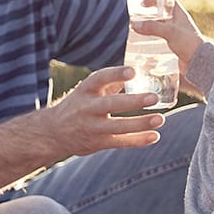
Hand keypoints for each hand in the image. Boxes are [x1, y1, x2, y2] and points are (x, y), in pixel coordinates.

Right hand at [44, 66, 165, 156]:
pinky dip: (138, 140)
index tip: (133, 71)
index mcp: (85, 90)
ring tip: (160, 119)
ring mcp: (92, 127)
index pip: (99, 79)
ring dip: (140, 123)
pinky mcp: (98, 143)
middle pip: (111, 104)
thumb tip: (140, 70)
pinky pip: (120, 142)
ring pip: (118, 126)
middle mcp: (87, 108)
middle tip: (154, 98)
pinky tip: (154, 136)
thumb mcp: (88, 91)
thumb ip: (112, 82)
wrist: (53, 133)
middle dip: (133, 101)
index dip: (116, 74)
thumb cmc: (78, 106)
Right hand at [131, 0, 205, 77]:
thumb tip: (134, 24)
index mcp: (179, 13)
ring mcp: (174, 33)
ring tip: (136, 30)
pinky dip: (150, 38)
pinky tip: (143, 43)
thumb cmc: (189, 43)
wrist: (199, 62)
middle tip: (135, 18)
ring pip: (158, 26)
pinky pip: (159, 38)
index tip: (142, 4)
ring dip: (148, 27)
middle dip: (147, 15)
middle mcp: (176, 21)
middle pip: (159, 13)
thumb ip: (152, 27)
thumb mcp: (170, 32)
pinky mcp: (172, 44)